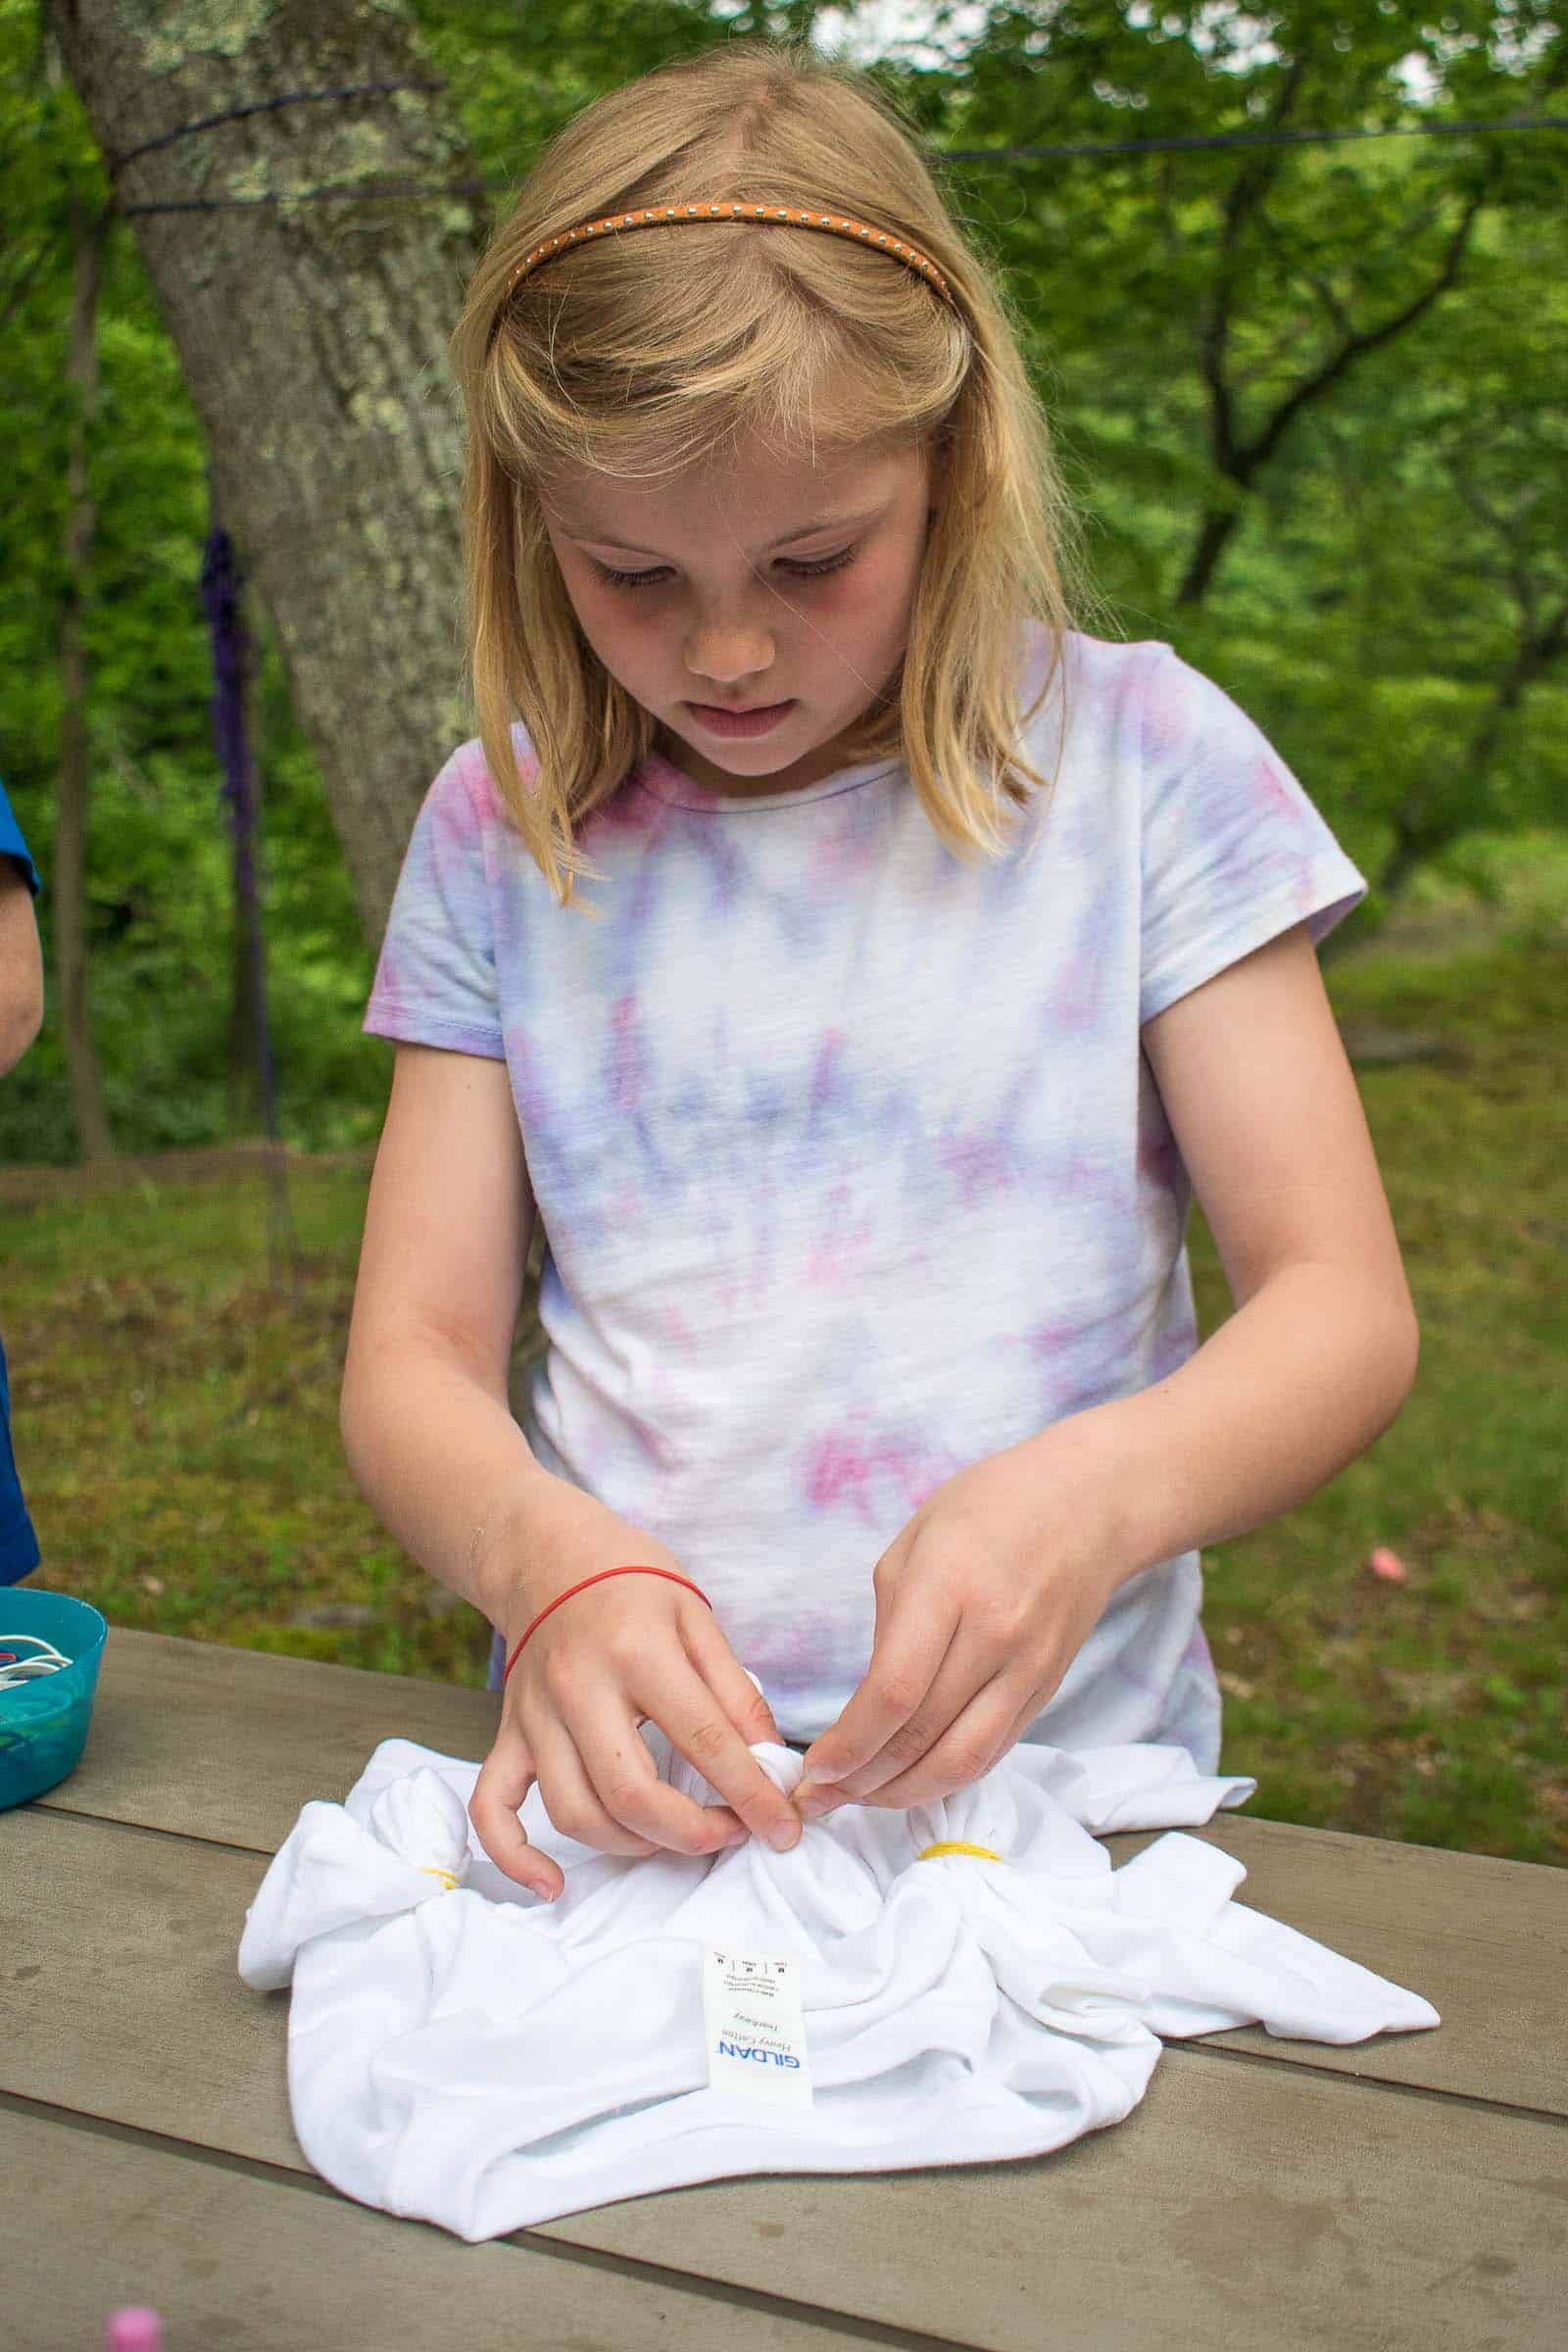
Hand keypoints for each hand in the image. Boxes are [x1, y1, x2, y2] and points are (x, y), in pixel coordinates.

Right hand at [468, 1487, 804, 1898]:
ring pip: (574, 1813)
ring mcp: (535, 1716)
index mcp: (636, 1651)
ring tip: (674, 1835)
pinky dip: (515, 1858)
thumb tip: (771, 1762)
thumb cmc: (631, 1579)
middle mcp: (578, 1688)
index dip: (751, 1794)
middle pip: (631, 1793)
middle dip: (692, 1833)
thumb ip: (734, 1689)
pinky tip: (552, 1886)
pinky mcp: (507, 1734)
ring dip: (632, 1845)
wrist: (546, 1552)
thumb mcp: (696, 1615)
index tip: (784, 1828)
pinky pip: (495, 1808)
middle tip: (731, 1832)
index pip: (704, 1740)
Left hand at [791, 1431, 1128, 1819]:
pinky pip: (993, 1751)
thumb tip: (866, 1707)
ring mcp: (1029, 1667)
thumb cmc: (987, 1509)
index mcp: (949, 1587)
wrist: (1087, 1504)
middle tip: (818, 1799)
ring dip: (903, 1794)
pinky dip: (947, 1776)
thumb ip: (889, 1625)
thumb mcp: (915, 1544)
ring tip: (860, 1799)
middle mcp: (995, 1634)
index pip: (894, 1692)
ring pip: (962, 1761)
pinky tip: (911, 1780)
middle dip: (862, 1781)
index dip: (849, 1745)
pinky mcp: (1047, 1688)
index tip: (811, 1769)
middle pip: (923, 1737)